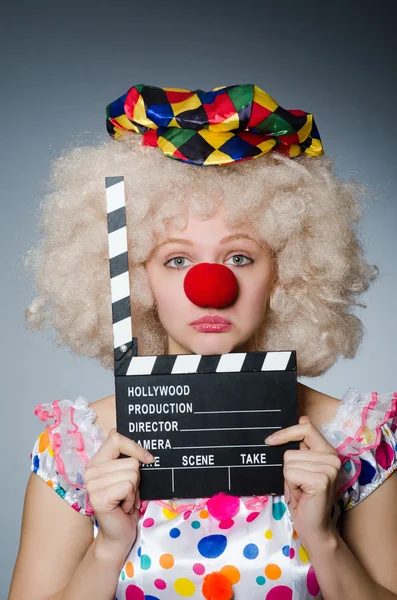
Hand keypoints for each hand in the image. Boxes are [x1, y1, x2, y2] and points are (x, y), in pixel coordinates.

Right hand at [83, 429, 153, 561]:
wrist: (118, 535)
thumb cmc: (125, 503)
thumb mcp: (125, 475)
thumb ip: (122, 456)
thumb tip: (114, 430)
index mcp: (96, 462)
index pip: (116, 438)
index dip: (135, 447)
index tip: (147, 459)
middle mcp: (90, 471)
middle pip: (131, 461)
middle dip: (136, 479)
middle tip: (127, 493)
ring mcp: (92, 484)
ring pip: (132, 474)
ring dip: (135, 491)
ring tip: (125, 500)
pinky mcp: (98, 497)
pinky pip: (128, 487)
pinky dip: (132, 499)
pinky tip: (123, 507)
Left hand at [265, 416, 340, 549]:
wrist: (314, 527)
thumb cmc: (305, 498)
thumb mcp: (301, 467)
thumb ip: (302, 446)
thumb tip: (303, 417)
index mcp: (328, 451)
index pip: (306, 428)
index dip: (286, 433)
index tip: (270, 441)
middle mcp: (332, 457)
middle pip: (290, 451)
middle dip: (288, 470)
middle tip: (299, 484)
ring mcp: (329, 468)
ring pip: (289, 462)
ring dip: (290, 479)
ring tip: (301, 490)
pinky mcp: (321, 480)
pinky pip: (290, 473)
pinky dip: (291, 486)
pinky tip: (302, 494)